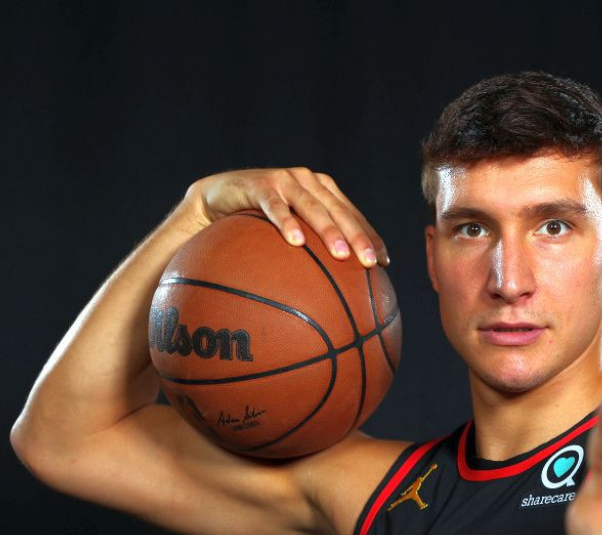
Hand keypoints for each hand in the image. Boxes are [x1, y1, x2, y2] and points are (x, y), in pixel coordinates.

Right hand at [181, 168, 387, 266]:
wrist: (216, 196)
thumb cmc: (257, 219)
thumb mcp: (290, 229)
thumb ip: (312, 246)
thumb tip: (338, 288)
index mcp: (323, 190)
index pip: (352, 215)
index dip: (370, 237)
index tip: (385, 264)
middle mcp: (308, 181)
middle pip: (340, 211)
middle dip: (358, 237)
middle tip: (371, 263)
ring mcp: (285, 180)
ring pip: (313, 207)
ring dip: (328, 231)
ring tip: (342, 255)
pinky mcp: (260, 185)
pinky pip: (275, 206)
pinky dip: (287, 222)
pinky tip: (296, 241)